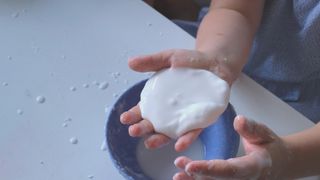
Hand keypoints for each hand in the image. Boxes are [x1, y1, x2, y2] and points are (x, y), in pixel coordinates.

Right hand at [120, 49, 233, 151]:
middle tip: (133, 131)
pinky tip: (179, 145)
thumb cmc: (190, 62)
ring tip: (150, 143)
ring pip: (169, 133)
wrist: (215, 62)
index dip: (133, 115)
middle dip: (142, 129)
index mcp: (158, 99)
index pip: (143, 110)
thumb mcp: (169, 58)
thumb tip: (130, 62)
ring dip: (159, 139)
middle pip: (153, 124)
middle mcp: (169, 112)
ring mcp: (184, 117)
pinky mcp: (201, 120)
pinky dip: (186, 139)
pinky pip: (193, 132)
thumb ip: (151, 61)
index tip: (124, 118)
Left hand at [174, 115, 290, 179]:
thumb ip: (251, 128)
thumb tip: (238, 120)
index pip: (229, 170)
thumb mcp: (264, 134)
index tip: (190, 166)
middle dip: (197, 177)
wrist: (280, 163)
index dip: (209, 169)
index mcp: (254, 167)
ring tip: (177, 175)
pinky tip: (186, 177)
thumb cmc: (270, 147)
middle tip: (178, 168)